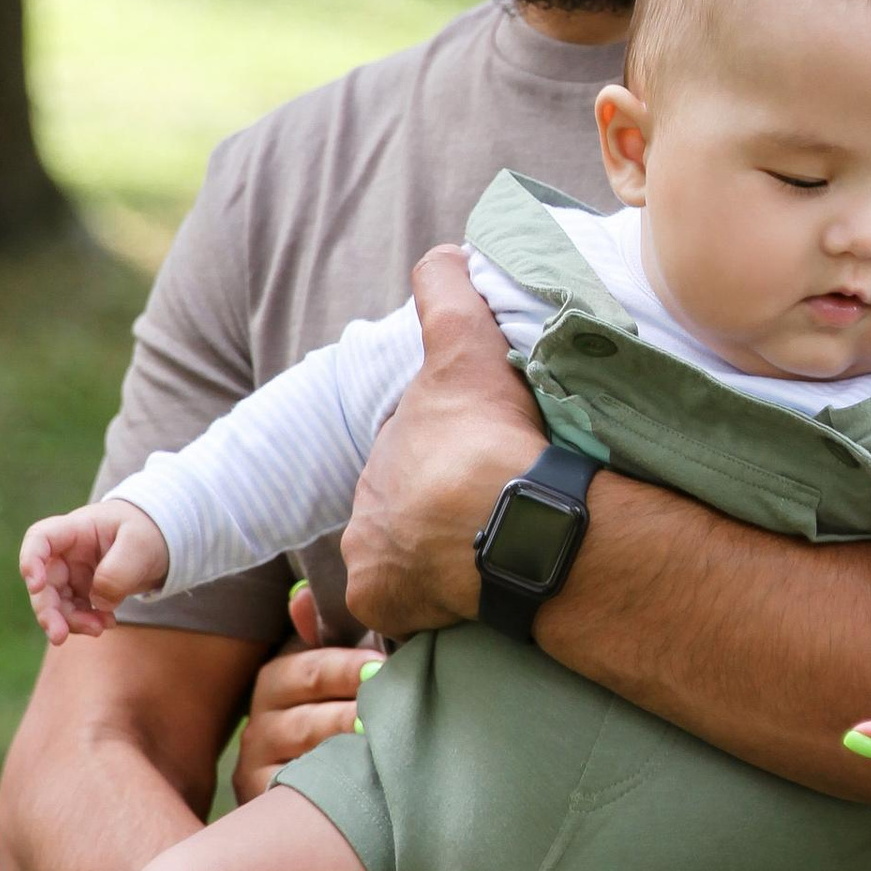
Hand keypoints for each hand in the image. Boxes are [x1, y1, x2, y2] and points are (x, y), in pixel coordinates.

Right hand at [20, 497, 170, 643]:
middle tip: (59, 637)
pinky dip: (87, 622)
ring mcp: (73, 574)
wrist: (161, 543)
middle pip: (43, 582)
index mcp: (77, 529)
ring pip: (56, 603)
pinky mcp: (83, 592)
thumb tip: (97, 602)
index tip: (36, 585)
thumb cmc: (149, 531)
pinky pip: (74, 612)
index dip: (31, 561)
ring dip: (72, 622)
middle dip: (48, 611)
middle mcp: (68, 553)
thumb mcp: (141, 545)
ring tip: (100, 629)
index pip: (40, 538)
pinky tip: (107, 623)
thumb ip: (118, 571)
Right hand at [230, 583, 384, 806]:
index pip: (309, 671)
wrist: (308, 788)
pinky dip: (331, 792)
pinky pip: (299, 798)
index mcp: (276, 682)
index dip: (348, 669)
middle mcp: (259, 725)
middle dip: (352, 717)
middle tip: (391, 713)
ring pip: (305, 761)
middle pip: (306, 721)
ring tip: (383, 750)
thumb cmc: (328, 714)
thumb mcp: (325, 671)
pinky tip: (365, 788)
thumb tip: (302, 596)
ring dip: (348, 756)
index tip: (384, 667)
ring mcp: (258, 767)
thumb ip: (323, 636)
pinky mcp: (263, 803)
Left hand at [343, 246, 539, 641]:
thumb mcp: (465, 347)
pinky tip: (476, 604)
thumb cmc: (486, 435)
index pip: (407, 467)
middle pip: (403, 521)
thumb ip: (446, 293)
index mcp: (381, 465)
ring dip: (439, 568)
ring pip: (407, 571)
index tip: (479, 472)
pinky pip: (413, 617)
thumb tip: (444, 252)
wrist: (505, 521)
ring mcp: (376, 573)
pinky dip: (437, 612)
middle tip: (491, 519)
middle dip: (435, 520)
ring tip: (492, 563)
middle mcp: (365, 521)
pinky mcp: (392, 612)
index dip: (441, 467)